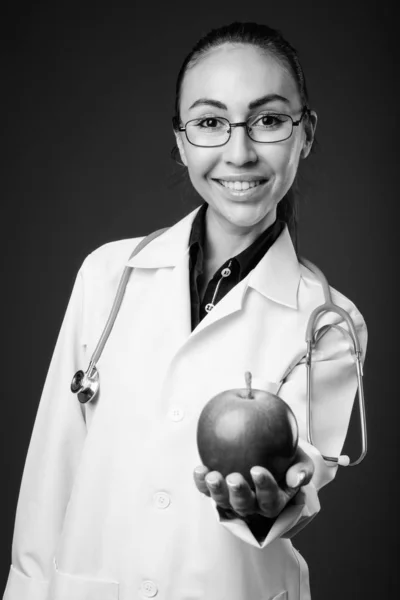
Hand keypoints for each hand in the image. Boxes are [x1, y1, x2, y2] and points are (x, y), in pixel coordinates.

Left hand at [193, 445, 313, 519]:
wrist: (269, 449)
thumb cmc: (287, 455)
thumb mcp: (301, 459)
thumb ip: (303, 468)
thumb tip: (297, 478)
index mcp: (275, 500)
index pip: (271, 500)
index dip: (264, 488)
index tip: (257, 470)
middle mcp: (253, 504)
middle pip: (245, 506)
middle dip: (238, 494)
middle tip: (233, 478)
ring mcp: (233, 499)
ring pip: (224, 502)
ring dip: (216, 491)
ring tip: (212, 476)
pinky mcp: (217, 490)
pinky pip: (206, 490)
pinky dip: (200, 483)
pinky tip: (199, 469)